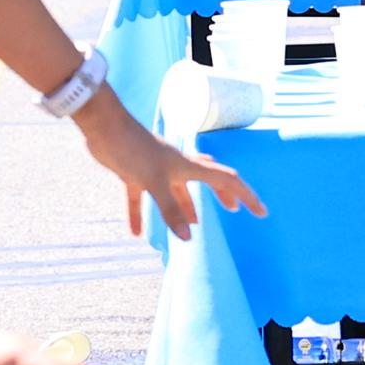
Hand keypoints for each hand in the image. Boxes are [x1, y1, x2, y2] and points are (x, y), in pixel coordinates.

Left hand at [77, 96, 264, 242]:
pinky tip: (136, 233)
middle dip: (221, 196)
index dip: (245, 196)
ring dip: (184, 208)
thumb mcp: (153, 181)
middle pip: (207, 181)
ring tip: (189, 227)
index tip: (261, 212)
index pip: (226, 180)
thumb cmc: (132, 148)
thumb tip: (187, 238)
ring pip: (175, 192)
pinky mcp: (135, 172)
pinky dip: (140, 214)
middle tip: (233, 210)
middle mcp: (176, 166)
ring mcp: (155, 169)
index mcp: (188, 166)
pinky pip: (141, 197)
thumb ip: (170, 209)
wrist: (103, 126)